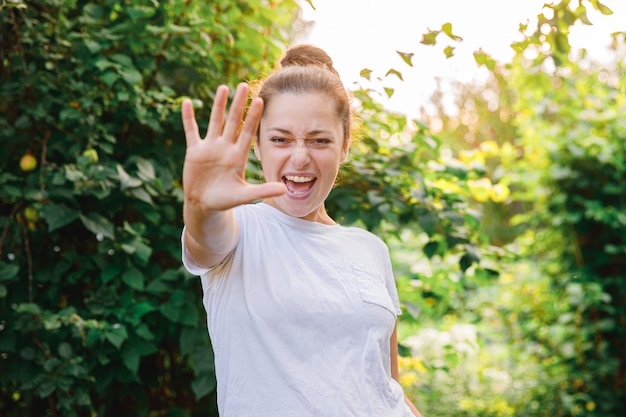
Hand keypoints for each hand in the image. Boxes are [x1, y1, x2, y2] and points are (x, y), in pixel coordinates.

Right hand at [181, 83, 285, 211]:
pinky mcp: (195, 151)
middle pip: (233, 121)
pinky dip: (188, 118)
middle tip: (243, 85)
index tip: (260, 100)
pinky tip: (186, 103)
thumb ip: (263, 190)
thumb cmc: (225, 200)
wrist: (204, 205)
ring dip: (218, 105)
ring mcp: (210, 148)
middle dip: (238, 104)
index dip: (253, 117)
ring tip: (223, 87)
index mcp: (238, 156)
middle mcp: (225, 148)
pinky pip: (191, 131)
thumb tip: (284, 190)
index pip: (248, 132)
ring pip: (215, 121)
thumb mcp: (244, 195)